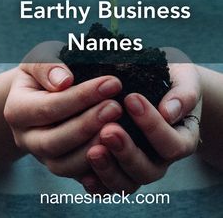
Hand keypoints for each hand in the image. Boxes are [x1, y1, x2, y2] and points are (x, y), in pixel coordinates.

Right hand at [4, 41, 121, 179]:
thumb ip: (47, 66)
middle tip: (116, 107)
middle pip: (54, 142)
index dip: (81, 97)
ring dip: (93, 148)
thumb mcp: (41, 58)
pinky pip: (77, 176)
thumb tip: (64, 81)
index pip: (49, 107)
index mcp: (17, 110)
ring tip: (119, 128)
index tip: (112, 83)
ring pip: (64, 165)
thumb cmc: (46, 72)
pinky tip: (117, 151)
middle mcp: (26, 138)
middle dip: (88, 125)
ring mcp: (42, 156)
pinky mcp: (61, 165)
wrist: (43, 92)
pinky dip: (97, 169)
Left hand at [83, 60, 201, 194]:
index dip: (152, 125)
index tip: (132, 98)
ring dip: (109, 169)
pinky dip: (97, 184)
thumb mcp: (185, 81)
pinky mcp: (117, 170)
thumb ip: (184, 95)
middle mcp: (161, 160)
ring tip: (93, 150)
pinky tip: (84, 174)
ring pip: (127, 184)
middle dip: (126, 152)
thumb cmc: (173, 83)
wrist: (159, 89)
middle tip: (108, 130)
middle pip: (148, 170)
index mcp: (182, 140)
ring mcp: (138, 168)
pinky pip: (108, 188)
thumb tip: (168, 112)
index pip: (172, 144)